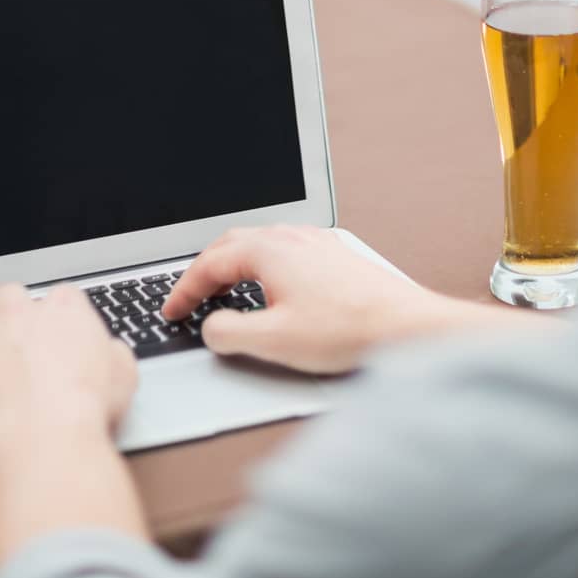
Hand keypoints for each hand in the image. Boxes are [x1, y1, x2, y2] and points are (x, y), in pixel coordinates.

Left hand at [0, 282, 136, 458]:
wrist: (46, 434)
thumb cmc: (85, 406)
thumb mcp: (123, 376)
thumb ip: (114, 355)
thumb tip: (111, 354)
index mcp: (63, 310)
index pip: (61, 296)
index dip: (61, 316)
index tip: (63, 332)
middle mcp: (20, 316)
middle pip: (10, 294)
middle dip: (12, 311)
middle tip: (20, 335)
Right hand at [163, 226, 477, 374]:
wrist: (405, 327)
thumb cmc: (348, 330)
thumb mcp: (274, 340)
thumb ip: (229, 333)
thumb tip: (211, 327)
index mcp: (269, 250)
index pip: (209, 263)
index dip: (184, 289)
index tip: (172, 310)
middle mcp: (290, 238)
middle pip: (231, 244)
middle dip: (204, 271)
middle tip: (189, 298)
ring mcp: (314, 243)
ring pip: (259, 244)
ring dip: (232, 266)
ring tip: (222, 292)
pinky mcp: (333, 256)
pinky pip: (283, 251)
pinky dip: (260, 267)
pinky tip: (269, 289)